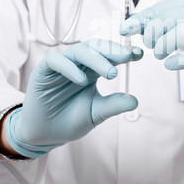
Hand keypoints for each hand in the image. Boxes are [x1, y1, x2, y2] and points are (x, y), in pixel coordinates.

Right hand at [5, 39, 143, 158]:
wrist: (46, 135)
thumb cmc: (70, 121)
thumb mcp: (96, 113)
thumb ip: (113, 105)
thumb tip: (135, 101)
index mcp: (92, 70)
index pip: (108, 55)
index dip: (123, 53)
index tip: (139, 54)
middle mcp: (78, 64)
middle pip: (95, 48)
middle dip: (112, 50)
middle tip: (127, 57)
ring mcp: (61, 65)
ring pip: (79, 51)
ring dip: (96, 59)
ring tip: (111, 73)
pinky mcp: (43, 70)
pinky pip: (56, 60)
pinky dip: (70, 67)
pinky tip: (82, 80)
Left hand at [120, 0, 183, 87]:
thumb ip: (165, 23)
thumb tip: (134, 24)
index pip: (162, 8)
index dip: (141, 19)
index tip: (125, 28)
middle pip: (168, 19)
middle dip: (151, 34)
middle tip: (149, 45)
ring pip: (178, 35)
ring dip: (162, 47)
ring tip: (160, 54)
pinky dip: (178, 60)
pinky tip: (169, 64)